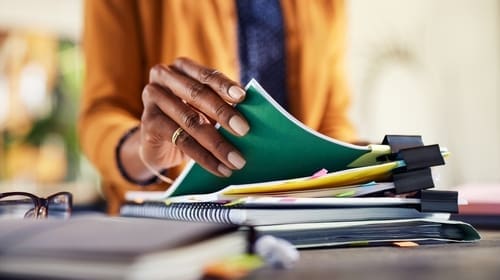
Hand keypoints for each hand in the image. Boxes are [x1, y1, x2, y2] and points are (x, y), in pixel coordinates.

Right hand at [138, 57, 248, 178]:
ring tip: (236, 159)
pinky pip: (181, 141)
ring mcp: (152, 99)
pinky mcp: (149, 123)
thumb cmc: (189, 117)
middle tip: (244, 130)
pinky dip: (204, 157)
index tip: (242, 97)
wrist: (158, 143)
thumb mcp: (205, 107)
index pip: (206, 75)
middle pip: (197, 95)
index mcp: (182, 67)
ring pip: (190, 121)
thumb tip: (252, 115)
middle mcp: (163, 77)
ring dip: (217, 143)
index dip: (224, 85)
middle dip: (223, 113)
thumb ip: (223, 105)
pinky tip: (220, 168)